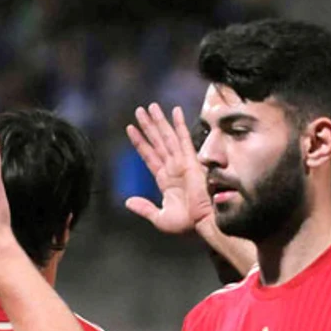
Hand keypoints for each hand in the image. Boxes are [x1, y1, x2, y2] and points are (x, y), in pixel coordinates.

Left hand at [125, 104, 211, 235]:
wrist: (203, 222)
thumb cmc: (185, 223)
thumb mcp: (159, 218)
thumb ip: (144, 208)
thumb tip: (128, 202)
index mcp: (165, 179)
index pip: (149, 156)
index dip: (139, 142)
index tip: (130, 128)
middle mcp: (172, 167)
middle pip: (157, 142)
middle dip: (148, 126)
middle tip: (139, 110)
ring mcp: (181, 162)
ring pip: (167, 137)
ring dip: (158, 122)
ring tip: (150, 107)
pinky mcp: (191, 160)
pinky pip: (183, 139)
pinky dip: (179, 125)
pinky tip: (175, 111)